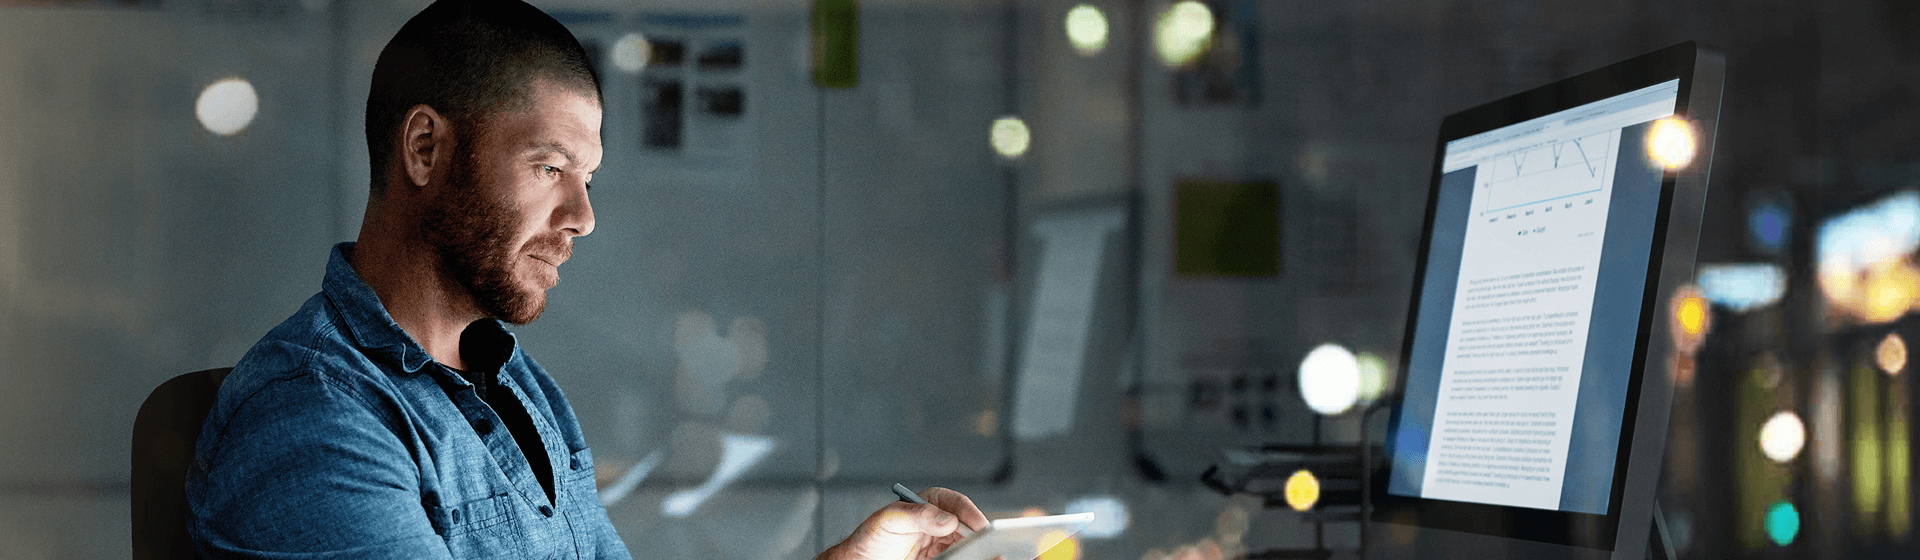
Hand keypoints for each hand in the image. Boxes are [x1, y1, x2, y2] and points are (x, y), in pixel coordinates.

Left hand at [815, 487, 990, 559]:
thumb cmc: (872, 538)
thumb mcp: (889, 521)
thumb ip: (917, 515)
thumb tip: (948, 520)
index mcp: (931, 503)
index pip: (958, 505)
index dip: (972, 515)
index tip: (981, 528)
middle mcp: (942, 522)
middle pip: (970, 528)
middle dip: (980, 537)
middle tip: (989, 548)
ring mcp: (944, 543)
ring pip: (969, 547)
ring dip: (978, 552)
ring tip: (988, 557)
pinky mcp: (944, 558)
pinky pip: (961, 558)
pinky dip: (969, 558)